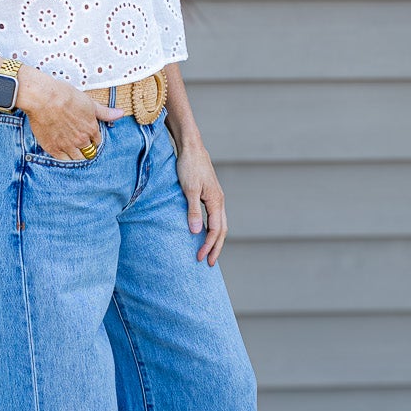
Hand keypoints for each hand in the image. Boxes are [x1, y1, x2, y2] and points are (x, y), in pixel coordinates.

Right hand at [15, 64, 117, 160]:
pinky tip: (62, 152)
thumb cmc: (65, 96)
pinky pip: (63, 161)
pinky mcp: (53, 149)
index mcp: (91, 129)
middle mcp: (81, 140)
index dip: (93, 138)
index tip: (87, 135)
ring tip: (71, 148)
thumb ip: (104, 112)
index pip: (97, 141)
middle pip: (89, 152)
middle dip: (86, 148)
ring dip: (77, 155)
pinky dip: (65, 158)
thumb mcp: (88, 102)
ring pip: (78, 159)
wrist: (43, 98)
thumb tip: (121, 113)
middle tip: (78, 142)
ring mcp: (67, 146)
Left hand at [176, 138, 226, 263]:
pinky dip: (211, 229)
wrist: (191, 147)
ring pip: (219, 224)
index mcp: (216, 202)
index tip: (200, 258)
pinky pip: (214, 217)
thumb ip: (193, 211)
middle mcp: (219, 201)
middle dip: (216, 248)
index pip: (215, 231)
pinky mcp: (209, 194)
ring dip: (215, 240)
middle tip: (208, 263)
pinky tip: (203, 233)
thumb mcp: (188, 190)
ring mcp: (215, 198)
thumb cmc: (189, 166)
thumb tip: (195, 232)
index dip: (208, 246)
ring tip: (208, 252)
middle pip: (222, 230)